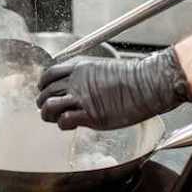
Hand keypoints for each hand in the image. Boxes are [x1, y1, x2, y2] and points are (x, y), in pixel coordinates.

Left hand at [36, 47, 191, 130]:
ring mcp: (82, 97)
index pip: (48, 74)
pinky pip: (64, 121)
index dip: (43, 85)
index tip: (45, 92)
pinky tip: (71, 125)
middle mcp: (77, 80)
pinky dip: (63, 125)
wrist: (149, 84)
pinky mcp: (90, 115)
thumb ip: (87, 77)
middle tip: (49, 111)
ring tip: (56, 119)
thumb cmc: (133, 78)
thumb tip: (81, 88)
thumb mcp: (104, 68)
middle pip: (46, 92)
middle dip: (43, 103)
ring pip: (48, 106)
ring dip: (48, 115)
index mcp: (79, 66)